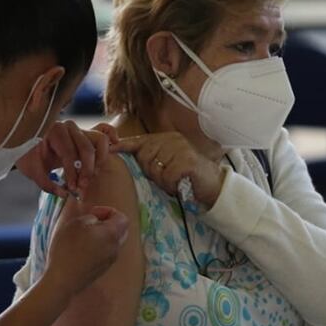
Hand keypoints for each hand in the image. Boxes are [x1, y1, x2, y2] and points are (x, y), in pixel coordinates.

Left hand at [16, 121, 120, 197]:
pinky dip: (112, 139)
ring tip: (92, 176)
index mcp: (54, 131)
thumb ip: (47, 184)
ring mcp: (80, 128)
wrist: (29, 146)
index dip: (72, 173)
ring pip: (100, 140)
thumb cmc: (31, 157)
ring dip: (99, 161)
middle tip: (82, 187)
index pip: (68, 153)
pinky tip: (115, 146)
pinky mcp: (88, 134)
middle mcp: (69, 126)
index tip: (72, 189)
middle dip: (86, 170)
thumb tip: (65, 194)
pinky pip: (105, 133)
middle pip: (86, 148)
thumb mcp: (33, 172)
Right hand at [41, 204, 129, 299]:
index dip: (107, 211)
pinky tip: (81, 250)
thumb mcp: (76, 223)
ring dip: (102, 235)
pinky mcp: (103, 270)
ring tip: (84, 236)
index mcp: (112, 234)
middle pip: (120, 230)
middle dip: (107, 223)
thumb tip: (95, 220)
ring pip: (113, 242)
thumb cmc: (67, 249)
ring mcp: (110, 261)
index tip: (92, 213)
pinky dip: (98, 247)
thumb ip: (90, 216)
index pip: (122, 217)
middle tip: (90, 223)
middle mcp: (116, 248)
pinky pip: (106, 253)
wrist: (62, 280)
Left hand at [110, 132, 225, 206]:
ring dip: (162, 180)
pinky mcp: (187, 161)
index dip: (124, 145)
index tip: (110, 149)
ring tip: (174, 182)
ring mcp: (181, 148)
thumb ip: (150, 158)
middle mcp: (173, 139)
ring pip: (154, 167)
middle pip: (144, 156)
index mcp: (166, 138)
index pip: (140, 140)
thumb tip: (125, 157)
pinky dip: (170, 185)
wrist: (214, 187)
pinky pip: (166, 176)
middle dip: (151, 172)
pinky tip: (179, 186)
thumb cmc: (187, 178)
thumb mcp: (167, 164)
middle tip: (165, 179)